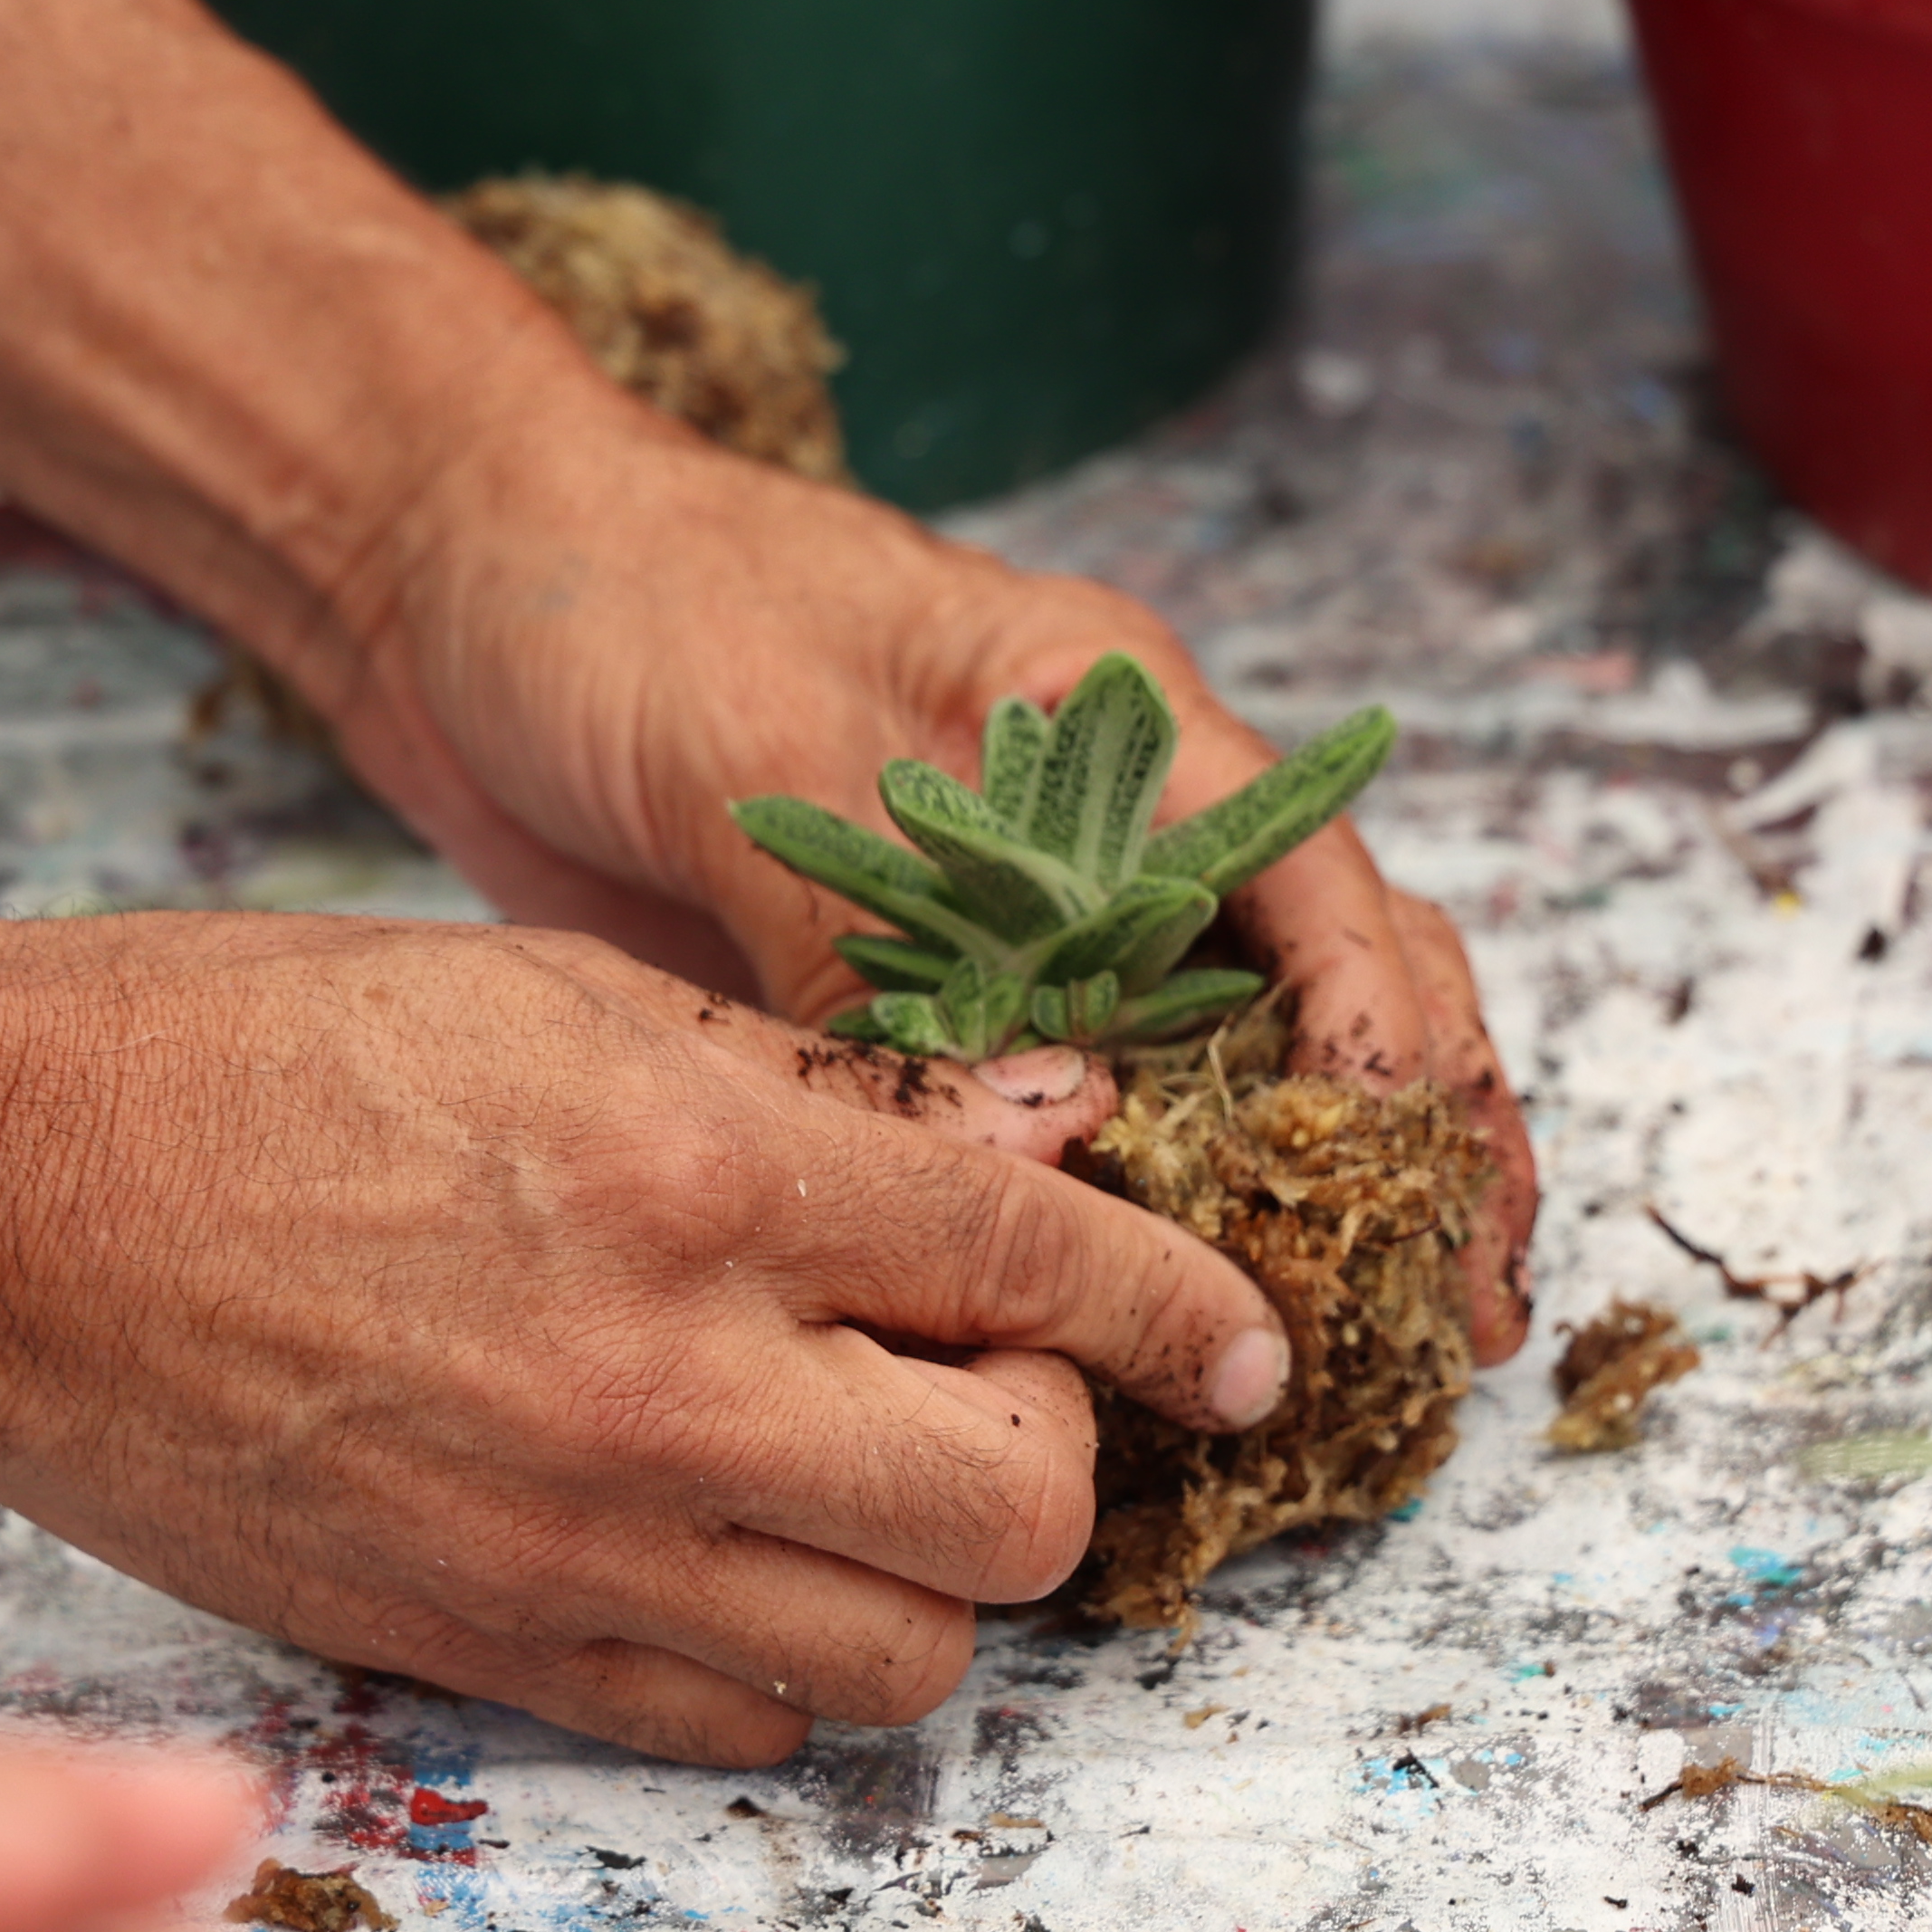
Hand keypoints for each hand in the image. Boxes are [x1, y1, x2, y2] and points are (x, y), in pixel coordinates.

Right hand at [0, 912, 1293, 1766]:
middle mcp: (666, 1384)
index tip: (1245, 1345)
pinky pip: (732, 1724)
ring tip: (859, 1469)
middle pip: (1019, 1515)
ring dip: (929, 1575)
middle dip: (1054, 1450)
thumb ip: (819, 1087)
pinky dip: (783, 1657)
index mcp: (703, 1173)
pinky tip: (734, 1547)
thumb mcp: (570, 992)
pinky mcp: (478, 1647)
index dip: (1185, 1311)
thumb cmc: (257, 1049)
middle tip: (990, 1381)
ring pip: (903, 1662)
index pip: (1047, 1267)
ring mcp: (570, 1543)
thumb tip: (1044, 1125)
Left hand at [297, 390, 1542, 1358]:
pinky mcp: (921, 998)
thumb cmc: (630, 601)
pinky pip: (1064, 1123)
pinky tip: (1172, 1328)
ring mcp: (1020, 915)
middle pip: (1324, 979)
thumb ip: (876, 929)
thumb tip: (1001, 1134)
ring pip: (1221, 1068)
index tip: (1400, 1152)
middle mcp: (1101, 819)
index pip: (1309, 870)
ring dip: (1307, 1198)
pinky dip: (1137, 1221)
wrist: (465, 584)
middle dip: (1417, 1135)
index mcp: (1110, 709)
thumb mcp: (764, 742)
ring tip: (1388, 1346)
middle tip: (1466, 1302)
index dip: (1381, 1017)